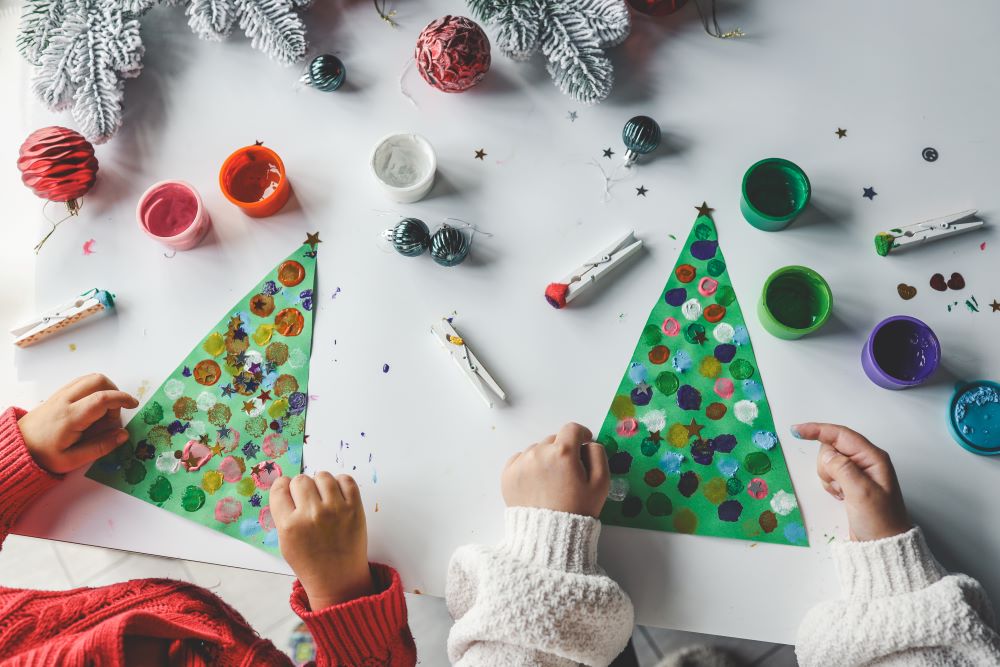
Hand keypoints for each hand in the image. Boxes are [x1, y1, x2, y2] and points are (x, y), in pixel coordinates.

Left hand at [17, 374, 137, 473]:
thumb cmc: (45, 455)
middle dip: (114, 392)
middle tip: (113, 415)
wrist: (19, 446)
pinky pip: (82, 382)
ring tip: (103, 412)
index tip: (133, 405)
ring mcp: (61, 394)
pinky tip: (93, 407)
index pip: (102, 398)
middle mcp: (66, 400)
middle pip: (98, 380)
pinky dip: (94, 389)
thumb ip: (100, 447)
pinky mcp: (59, 393)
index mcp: (70, 417)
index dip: (122, 398)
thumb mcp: (72, 460)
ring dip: (105, 389)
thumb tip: (123, 434)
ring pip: (90, 378)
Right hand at [270, 472, 373, 609]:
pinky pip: (346, 480)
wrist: (338, 579)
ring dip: (320, 484)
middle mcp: (311, 514)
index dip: (283, 487)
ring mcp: (335, 510)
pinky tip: (337, 495)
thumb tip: (286, 486)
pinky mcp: (355, 508)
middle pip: (301, 480)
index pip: (280, 488)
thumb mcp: (285, 542)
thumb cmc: (310, 562)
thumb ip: (284, 514)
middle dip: (301, 487)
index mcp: (289, 525)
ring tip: (322, 498)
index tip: (287, 491)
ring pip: (322, 476)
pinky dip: (340, 484)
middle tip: (307, 500)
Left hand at [502, 422, 609, 518]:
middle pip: (554, 440)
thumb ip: (597, 454)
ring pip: (537, 449)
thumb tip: (588, 443)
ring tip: (552, 481)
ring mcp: (520, 463)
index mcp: (562, 452)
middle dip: (564, 449)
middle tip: (569, 471)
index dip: (582, 434)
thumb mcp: (601, 483)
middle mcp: (538, 453)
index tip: (584, 443)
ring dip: (546, 458)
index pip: (572, 429)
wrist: (548, 536)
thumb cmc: (577, 510)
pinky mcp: (508, 474)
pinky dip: (529, 466)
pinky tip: (537, 483)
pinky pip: (520, 459)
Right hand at [792, 422, 910, 541]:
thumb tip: (825, 454)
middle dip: (827, 464)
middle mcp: (865, 460)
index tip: (796, 431)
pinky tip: (840, 496)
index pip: (841, 435)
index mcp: (873, 457)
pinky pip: (829, 473)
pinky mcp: (850, 482)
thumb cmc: (879, 520)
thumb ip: (842, 468)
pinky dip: (829, 483)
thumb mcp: (861, 493)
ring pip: (828, 461)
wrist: (883, 544)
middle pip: (831, 447)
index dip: (817, 430)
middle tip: (838, 485)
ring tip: (841, 493)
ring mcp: (857, 472)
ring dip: (828, 476)